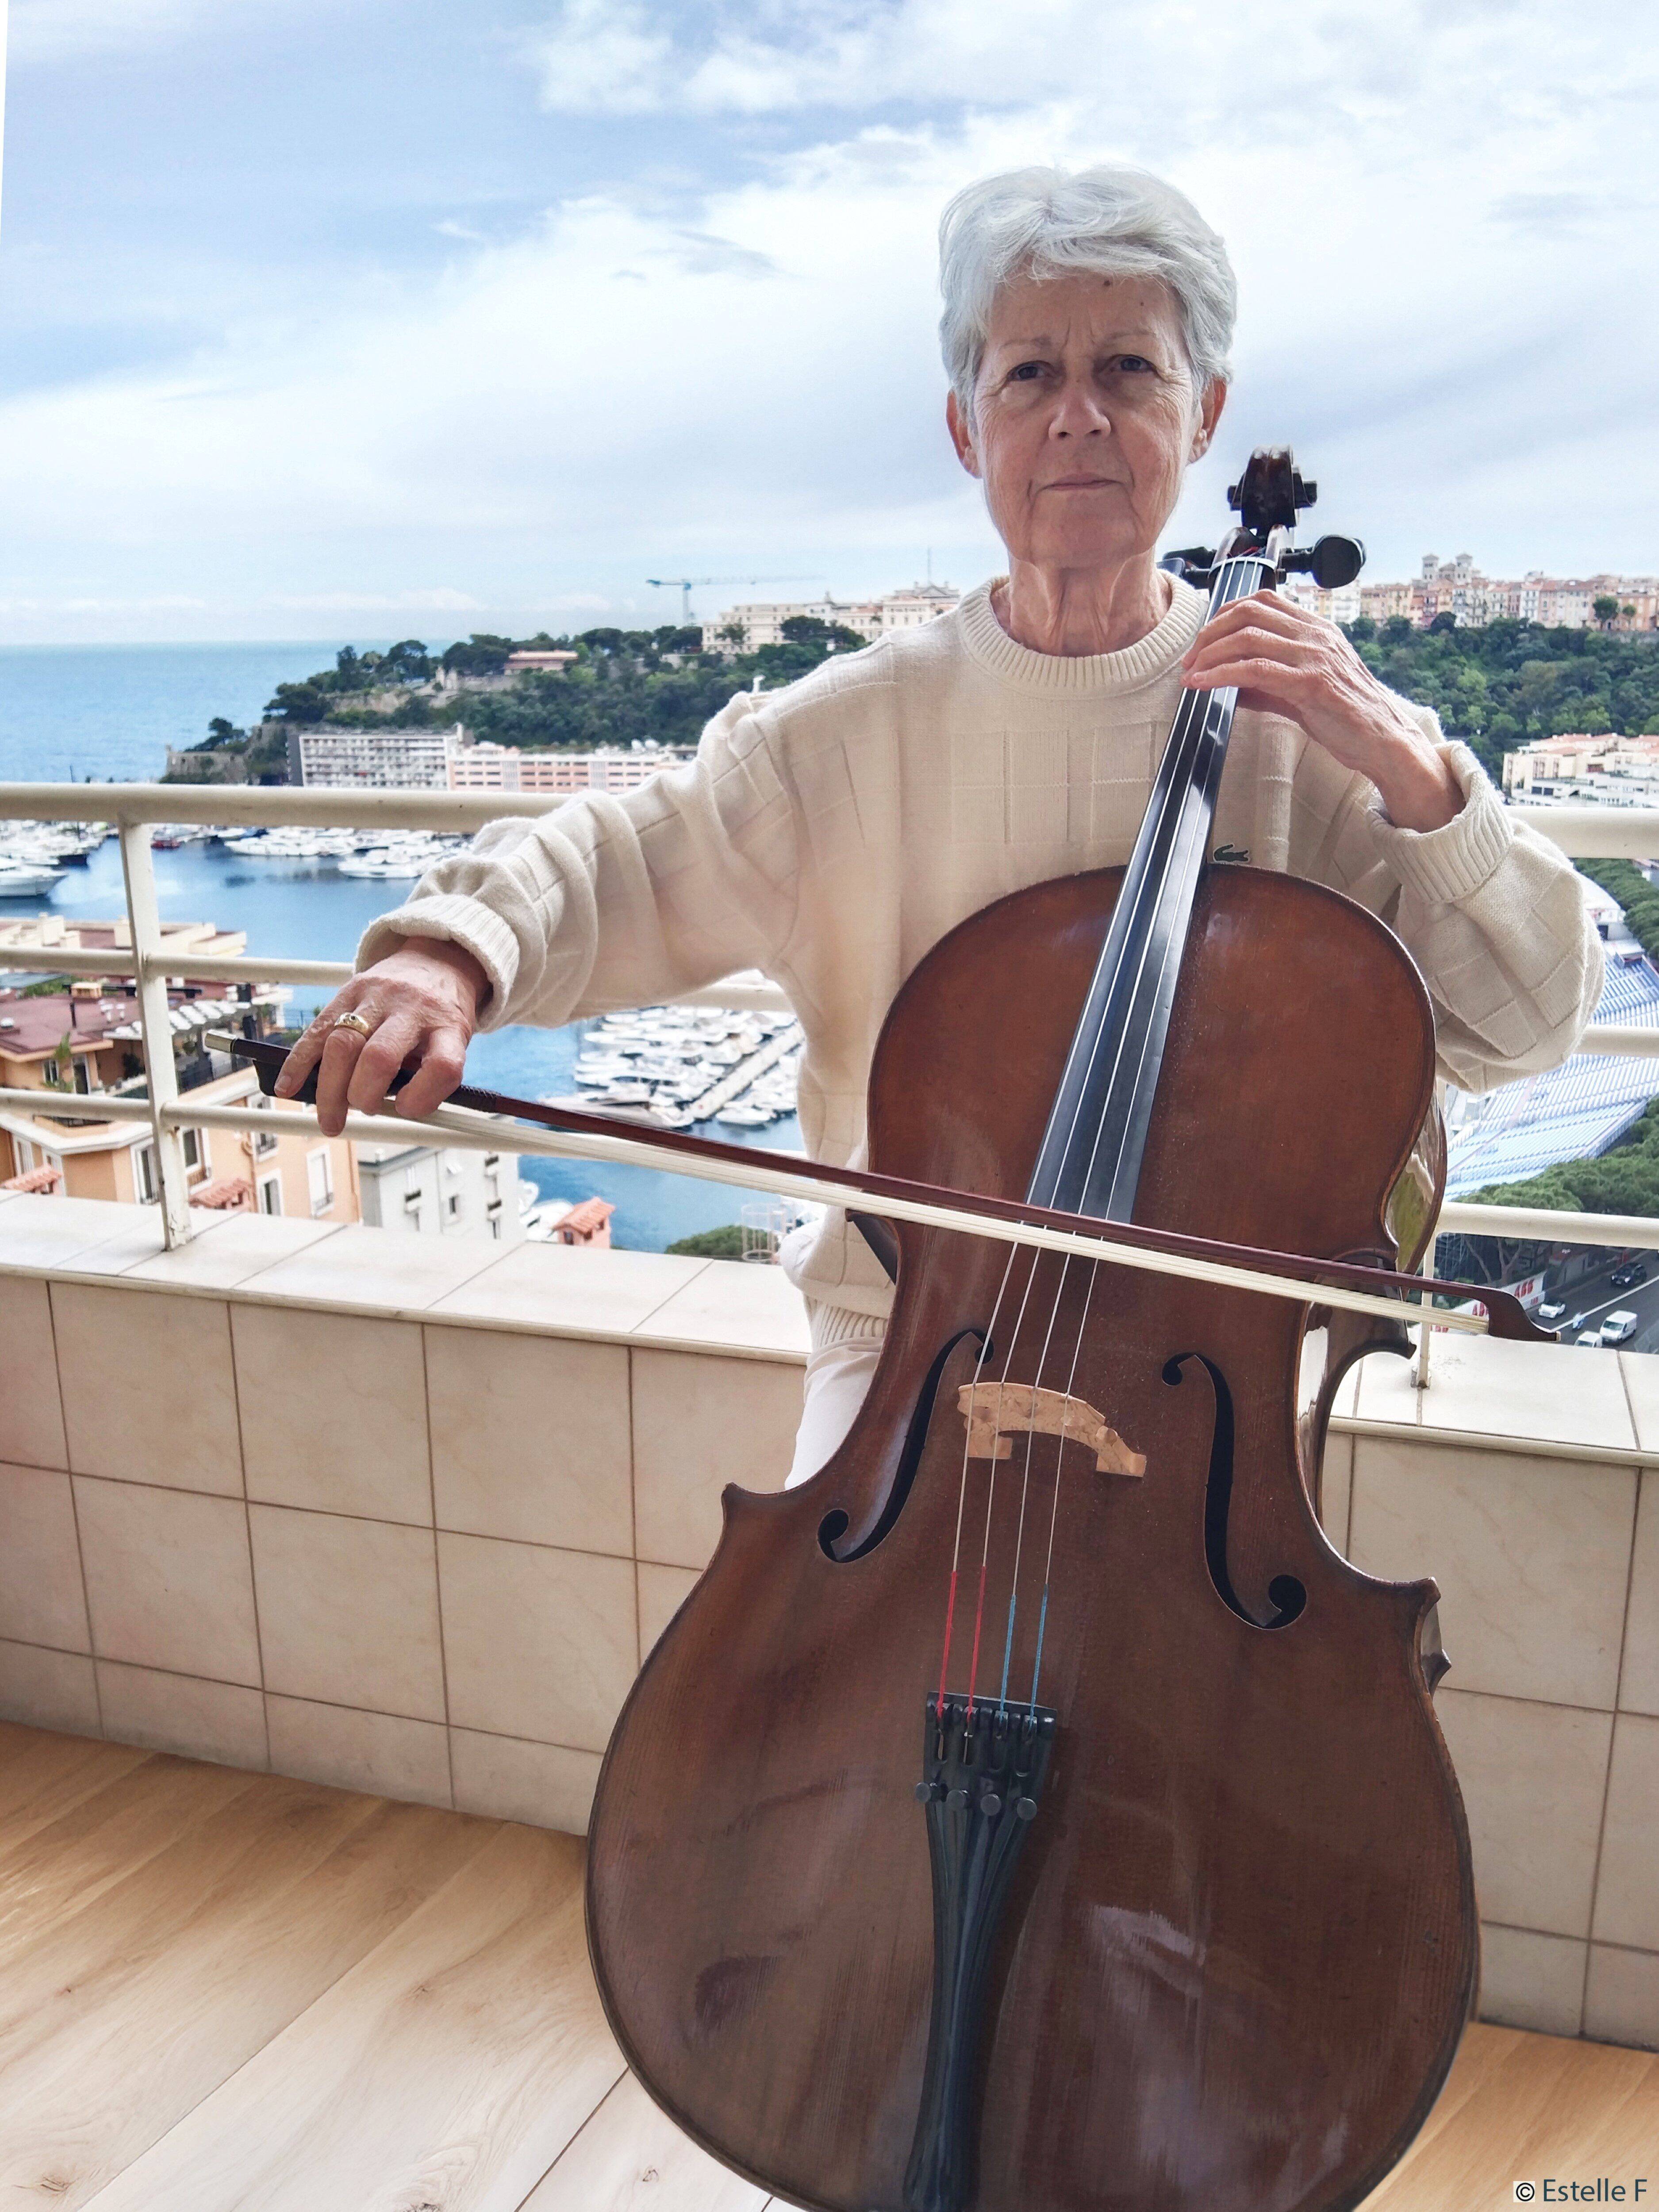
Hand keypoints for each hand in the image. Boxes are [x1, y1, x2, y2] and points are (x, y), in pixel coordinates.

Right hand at [274, 937, 489, 1137]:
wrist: (437, 961)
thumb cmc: (441, 1013)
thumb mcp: (453, 1041)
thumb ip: (430, 1075)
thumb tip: (394, 1113)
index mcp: (447, 1025)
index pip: (443, 1065)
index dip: (424, 1096)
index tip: (407, 1109)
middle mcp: (413, 1008)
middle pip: (379, 1056)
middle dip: (361, 1096)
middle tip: (357, 1115)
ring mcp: (379, 997)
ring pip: (342, 1043)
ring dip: (329, 1089)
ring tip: (329, 1118)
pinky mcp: (350, 990)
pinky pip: (318, 1029)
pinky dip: (300, 1062)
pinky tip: (288, 1086)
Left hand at [1180, 588, 1463, 832]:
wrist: (1383, 741)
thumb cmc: (1346, 717)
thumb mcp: (1300, 691)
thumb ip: (1265, 683)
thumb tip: (1226, 682)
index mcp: (1316, 629)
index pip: (1262, 601)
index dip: (1224, 615)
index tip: (1203, 639)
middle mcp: (1316, 635)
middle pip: (1248, 613)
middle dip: (1210, 633)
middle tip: (1190, 659)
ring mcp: (1315, 656)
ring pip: (1247, 637)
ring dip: (1209, 654)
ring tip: (1191, 674)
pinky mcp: (1312, 682)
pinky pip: (1255, 670)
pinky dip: (1221, 674)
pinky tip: (1203, 685)